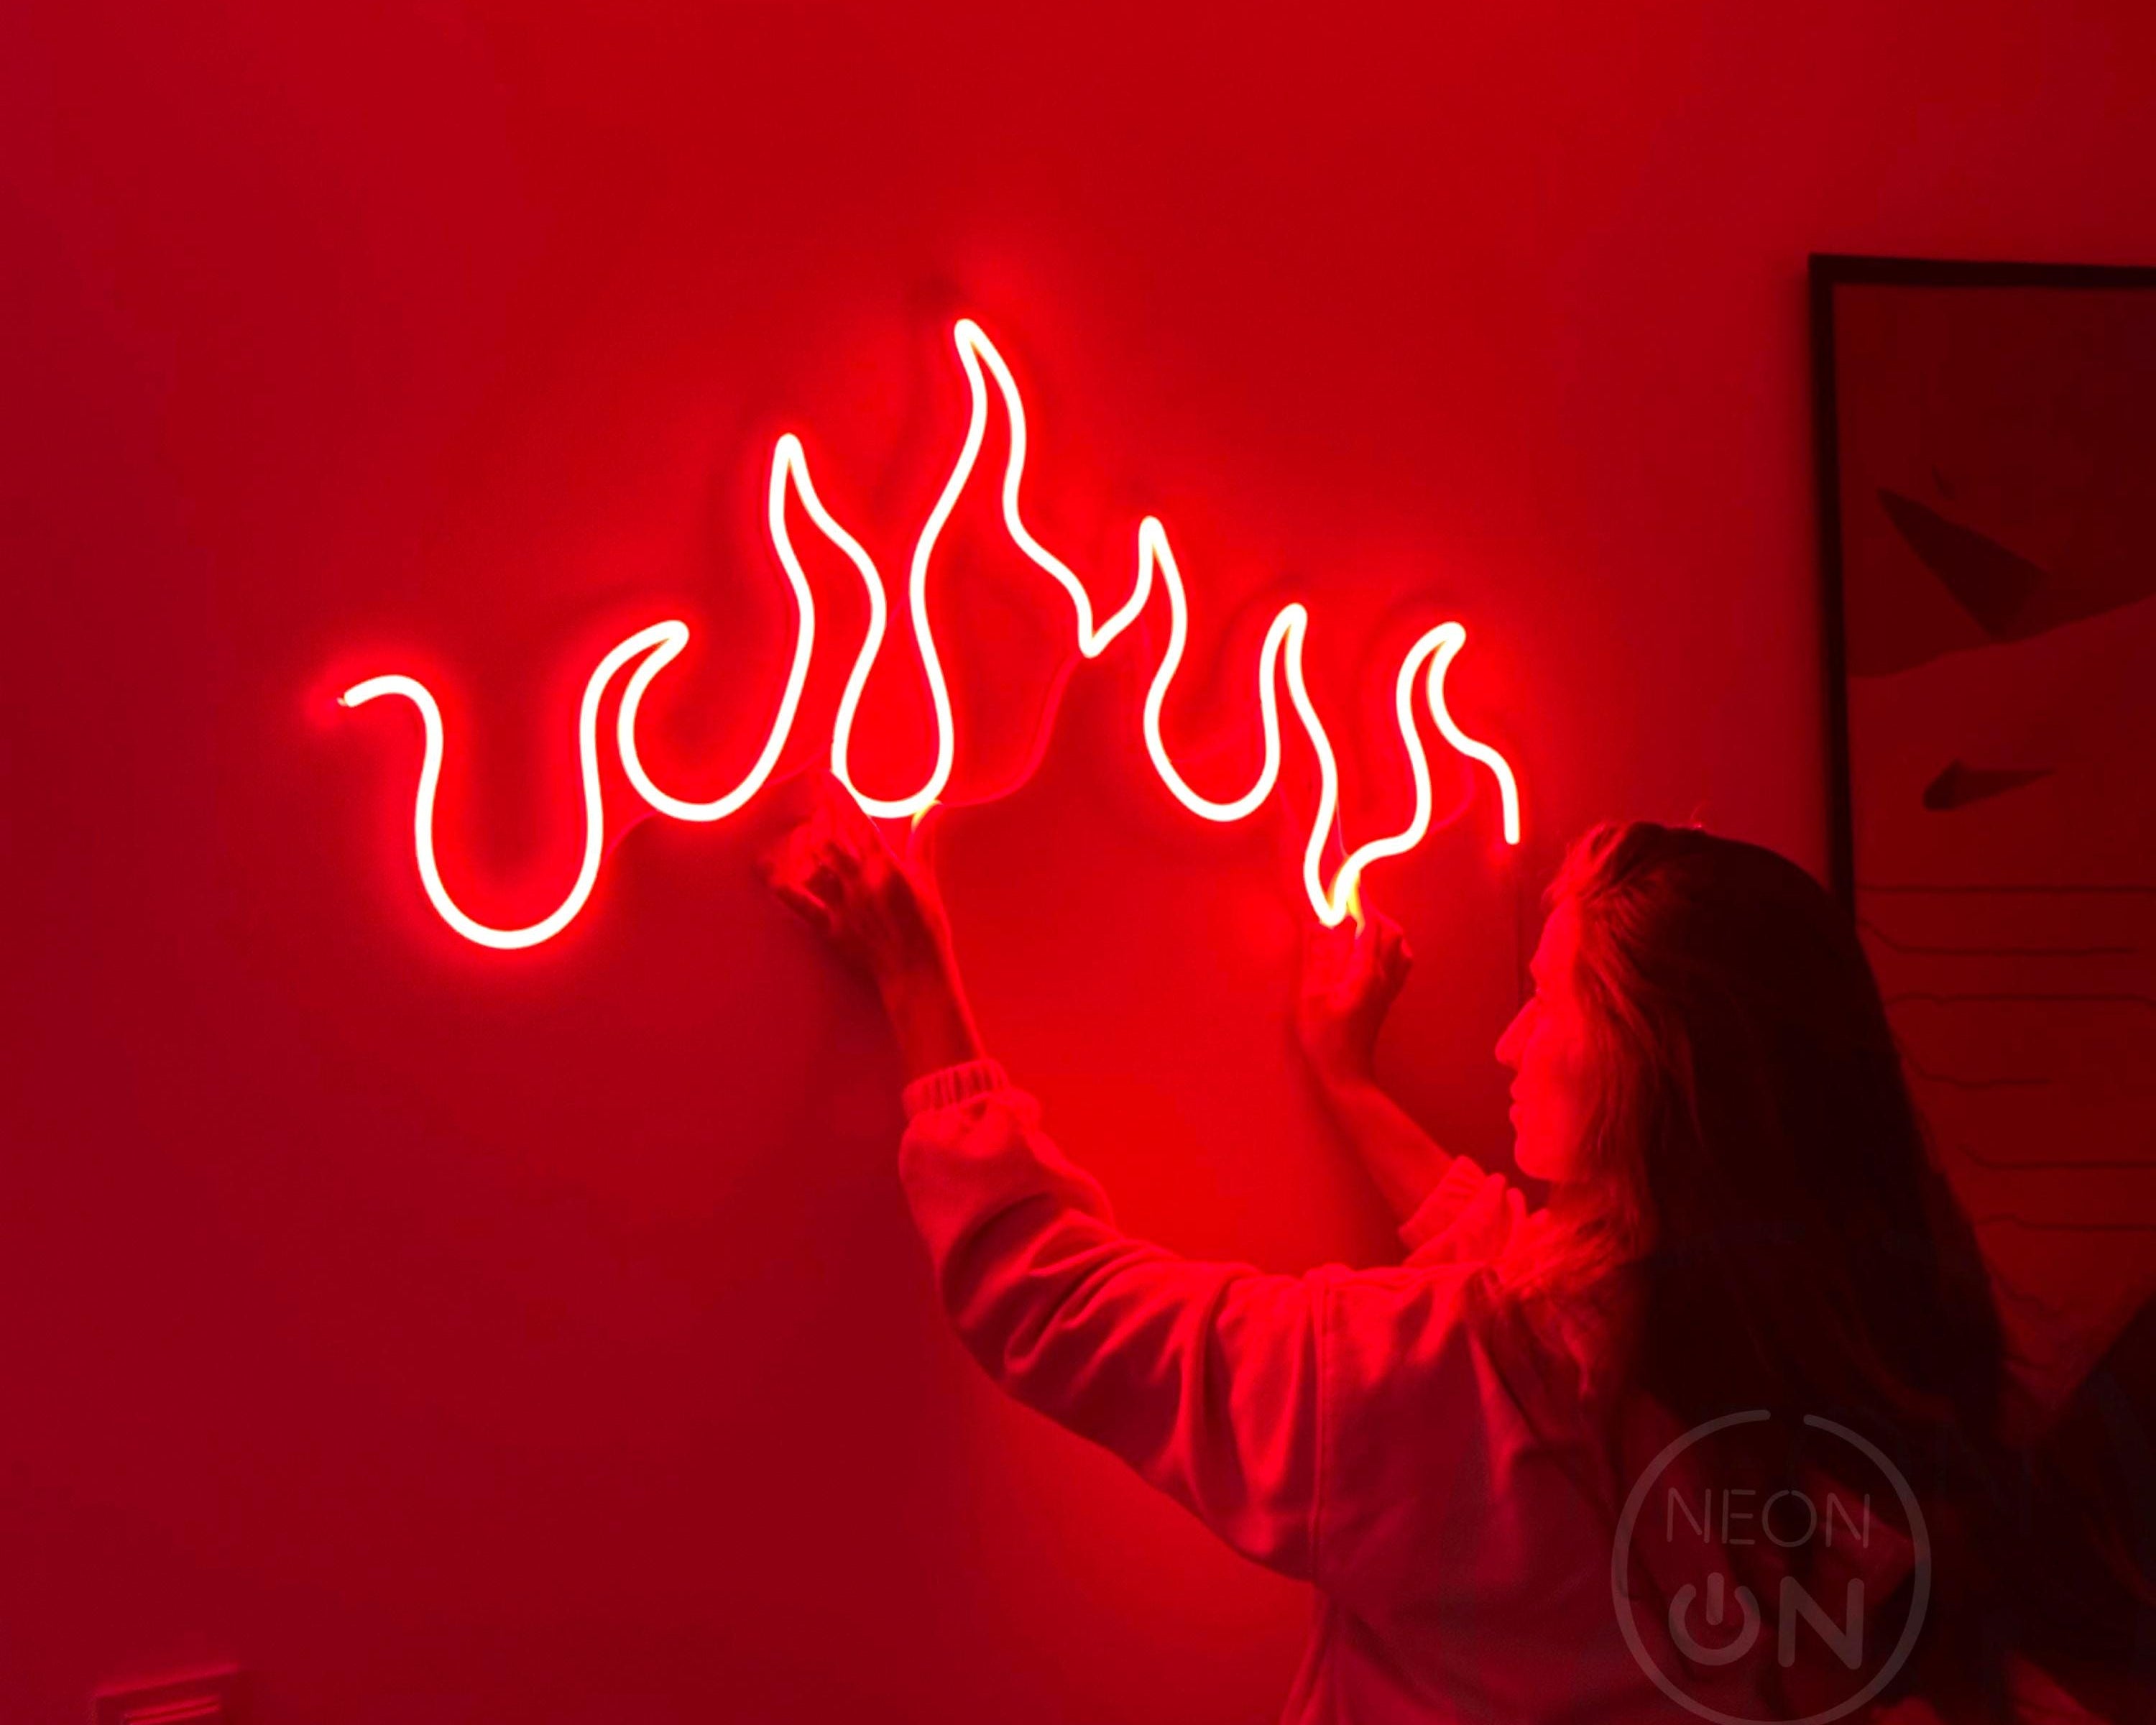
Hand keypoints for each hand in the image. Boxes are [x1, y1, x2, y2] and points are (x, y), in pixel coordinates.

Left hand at [765, 772, 951, 982]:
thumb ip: (923, 842)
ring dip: (804, 848)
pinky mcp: (832, 929)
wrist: (916, 975)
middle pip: (830, 841)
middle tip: (818, 808)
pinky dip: (784, 890)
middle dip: (820, 820)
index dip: (840, 797)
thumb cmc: (928, 929)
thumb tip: (930, 807)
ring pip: (813, 868)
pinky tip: (768, 874)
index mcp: (886, 867)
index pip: (858, 822)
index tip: (825, 777)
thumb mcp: (928, 881)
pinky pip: (803, 906)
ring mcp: (843, 906)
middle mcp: (860, 882)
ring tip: (802, 835)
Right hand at [1296, 910, 1412, 1088]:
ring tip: (1357, 929)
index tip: (1348, 881)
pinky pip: (1400, 962)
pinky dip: (1389, 946)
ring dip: (1382, 929)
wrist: (1346, 1072)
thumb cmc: (1324, 1036)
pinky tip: (1369, 951)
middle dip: (1370, 911)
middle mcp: (1385, 976)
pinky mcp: (1389, 998)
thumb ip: (1318, 954)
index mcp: (1366, 971)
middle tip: (1346, 907)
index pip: (1370, 923)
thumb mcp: (1311, 994)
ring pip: (1399, 945)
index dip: (1359, 898)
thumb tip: (1324, 921)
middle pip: (1390, 930)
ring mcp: (1390, 988)